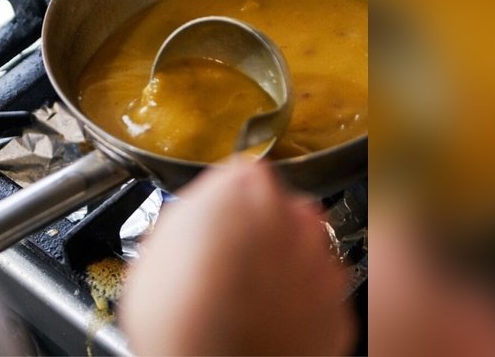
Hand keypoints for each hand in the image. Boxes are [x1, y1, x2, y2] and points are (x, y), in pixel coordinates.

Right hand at [120, 157, 355, 355]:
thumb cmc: (179, 315)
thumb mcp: (156, 247)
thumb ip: (191, 215)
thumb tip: (200, 214)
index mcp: (246, 188)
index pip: (244, 171)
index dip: (227, 198)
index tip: (218, 219)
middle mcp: (294, 216)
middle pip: (281, 208)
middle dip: (262, 230)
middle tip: (231, 264)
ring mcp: (322, 264)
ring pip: (305, 251)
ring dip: (286, 267)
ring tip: (249, 300)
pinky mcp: (338, 309)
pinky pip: (319, 297)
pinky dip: (302, 307)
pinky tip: (269, 324)